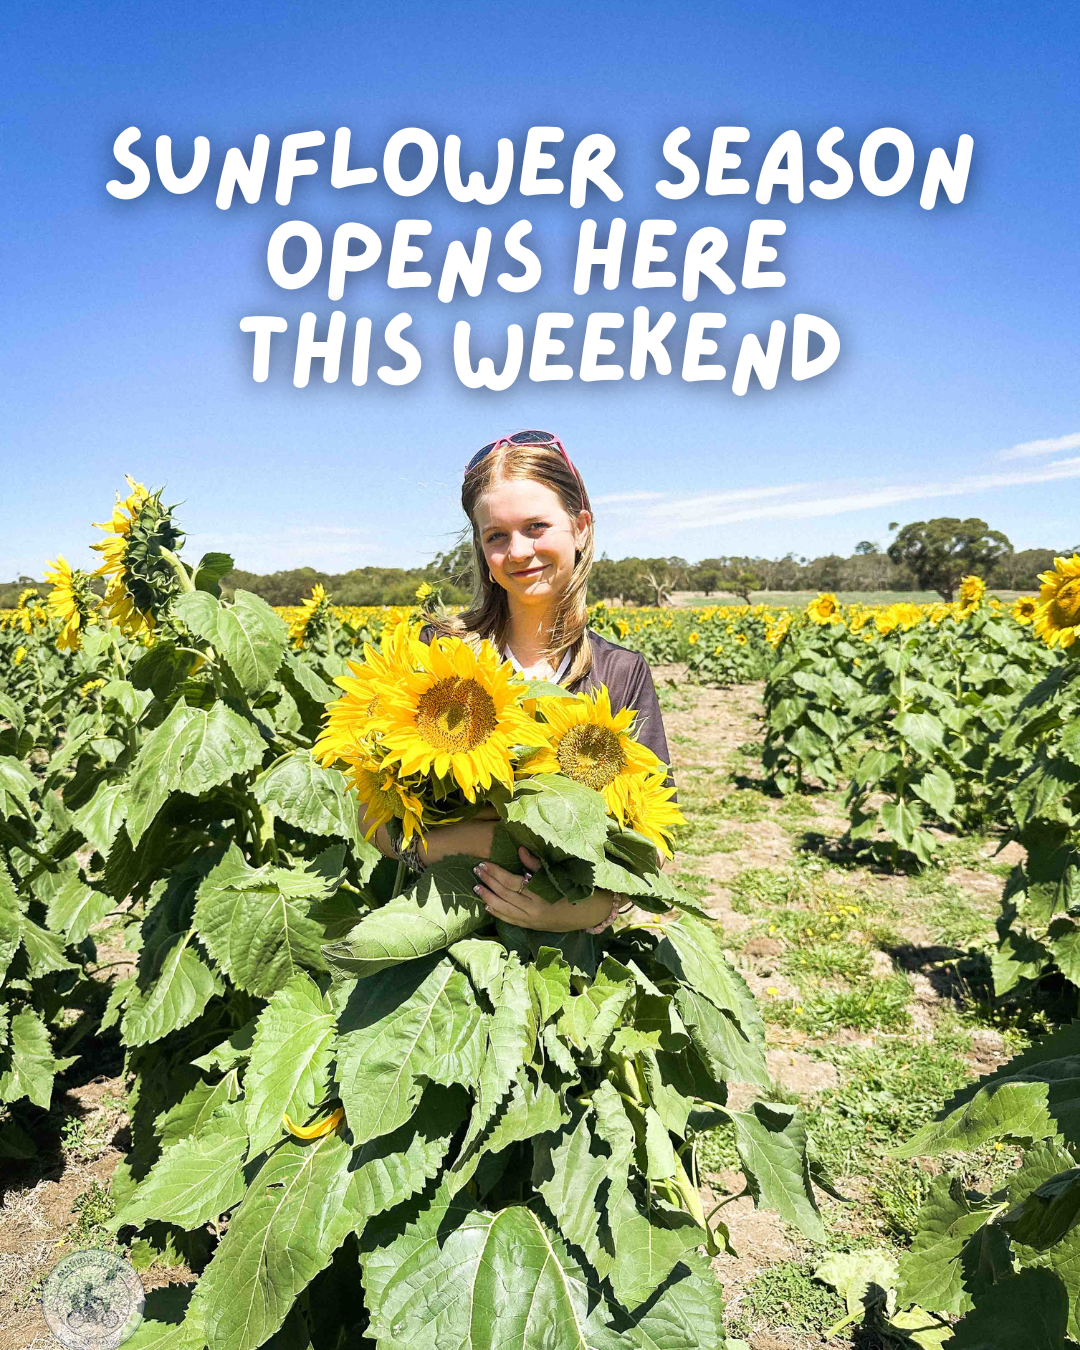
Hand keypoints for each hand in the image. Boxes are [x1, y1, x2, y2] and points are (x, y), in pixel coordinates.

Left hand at [473, 848, 615, 931]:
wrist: (591, 913)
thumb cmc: (577, 890)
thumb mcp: (559, 875)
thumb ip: (537, 864)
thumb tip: (519, 849)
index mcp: (541, 895)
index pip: (512, 882)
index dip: (496, 873)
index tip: (484, 863)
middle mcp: (534, 910)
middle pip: (504, 895)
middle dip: (488, 882)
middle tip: (476, 871)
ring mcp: (532, 920)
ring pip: (504, 910)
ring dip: (488, 898)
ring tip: (476, 887)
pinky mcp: (532, 926)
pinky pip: (510, 920)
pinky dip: (497, 913)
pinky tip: (487, 906)